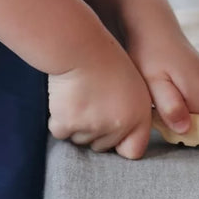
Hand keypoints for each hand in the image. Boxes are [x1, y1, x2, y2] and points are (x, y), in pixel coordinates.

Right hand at [47, 37, 154, 158]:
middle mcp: (118, 125)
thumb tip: (123, 142)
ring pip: (80, 140)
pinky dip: (59, 120)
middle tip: (92, 103)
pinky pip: (61, 133)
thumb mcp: (134, 86)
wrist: (81, 47)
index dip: (122, 144)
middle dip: (96, 131)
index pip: (134, 151)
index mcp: (139, 116)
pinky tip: (66, 99)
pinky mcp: (68, 123)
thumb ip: (132, 114)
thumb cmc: (106, 61)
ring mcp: (92, 126)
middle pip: (101, 146)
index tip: (114, 134)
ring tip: (80, 97)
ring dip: (77, 125)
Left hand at [125, 8, 198, 134]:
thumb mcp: (152, 82)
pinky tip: (170, 90)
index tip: (161, 122)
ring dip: (184, 112)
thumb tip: (186, 128)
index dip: (181, 132)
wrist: (154, 29)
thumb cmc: (148, 55)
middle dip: (181, 122)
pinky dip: (187, 101)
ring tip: (163, 97)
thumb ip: (169, 106)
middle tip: (157, 109)